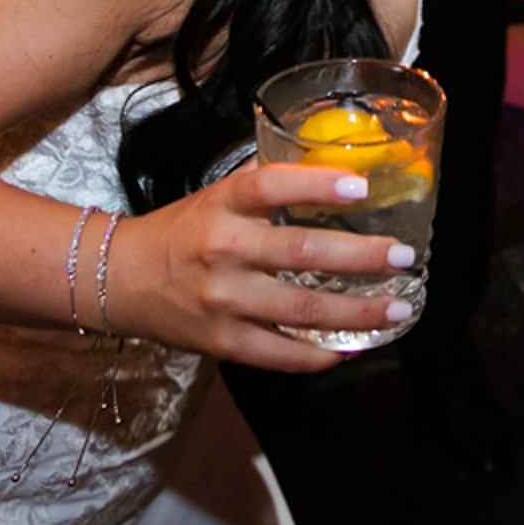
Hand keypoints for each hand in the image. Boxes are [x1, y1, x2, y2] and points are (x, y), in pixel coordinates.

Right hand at [109, 163, 422, 371]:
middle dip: (362, 256)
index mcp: (222, 205)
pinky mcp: (222, 342)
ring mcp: (223, 301)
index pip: (271, 187)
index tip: (362, 188)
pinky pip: (280, 353)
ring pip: (302, 307)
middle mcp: (224, 250)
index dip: (317, 185)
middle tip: (404, 256)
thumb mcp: (217, 197)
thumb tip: (332, 169)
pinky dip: (318, 355)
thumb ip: (266, 187)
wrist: (120, 280)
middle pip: (301, 250)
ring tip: (398, 309)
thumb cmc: (180, 233)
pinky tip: (350, 349)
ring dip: (358, 312)